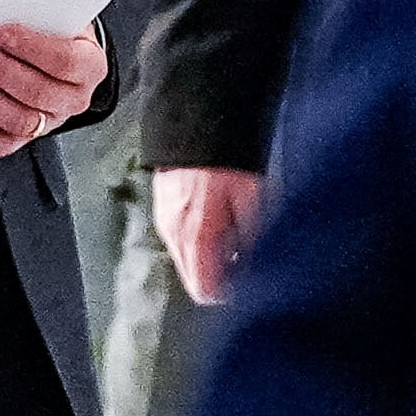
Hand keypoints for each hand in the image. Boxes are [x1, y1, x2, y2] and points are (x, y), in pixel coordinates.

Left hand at [0, 22, 101, 157]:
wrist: (60, 56)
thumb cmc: (53, 30)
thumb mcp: (57, 14)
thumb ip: (39, 11)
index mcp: (90, 64)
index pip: (65, 61)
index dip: (32, 48)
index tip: (2, 33)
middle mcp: (75, 98)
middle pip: (38, 92)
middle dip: (0, 71)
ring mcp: (52, 120)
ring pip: (20, 120)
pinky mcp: (28, 137)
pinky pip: (4, 144)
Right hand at [152, 166, 265, 305]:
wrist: (195, 122)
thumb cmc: (224, 155)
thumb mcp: (252, 197)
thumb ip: (250, 237)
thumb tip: (251, 262)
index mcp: (196, 235)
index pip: (204, 289)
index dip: (228, 293)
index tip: (245, 285)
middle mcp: (174, 233)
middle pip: (193, 277)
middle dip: (219, 274)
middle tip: (243, 258)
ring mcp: (165, 220)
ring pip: (187, 258)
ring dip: (209, 256)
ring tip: (233, 233)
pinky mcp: (163, 207)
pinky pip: (180, 238)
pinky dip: (198, 239)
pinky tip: (217, 219)